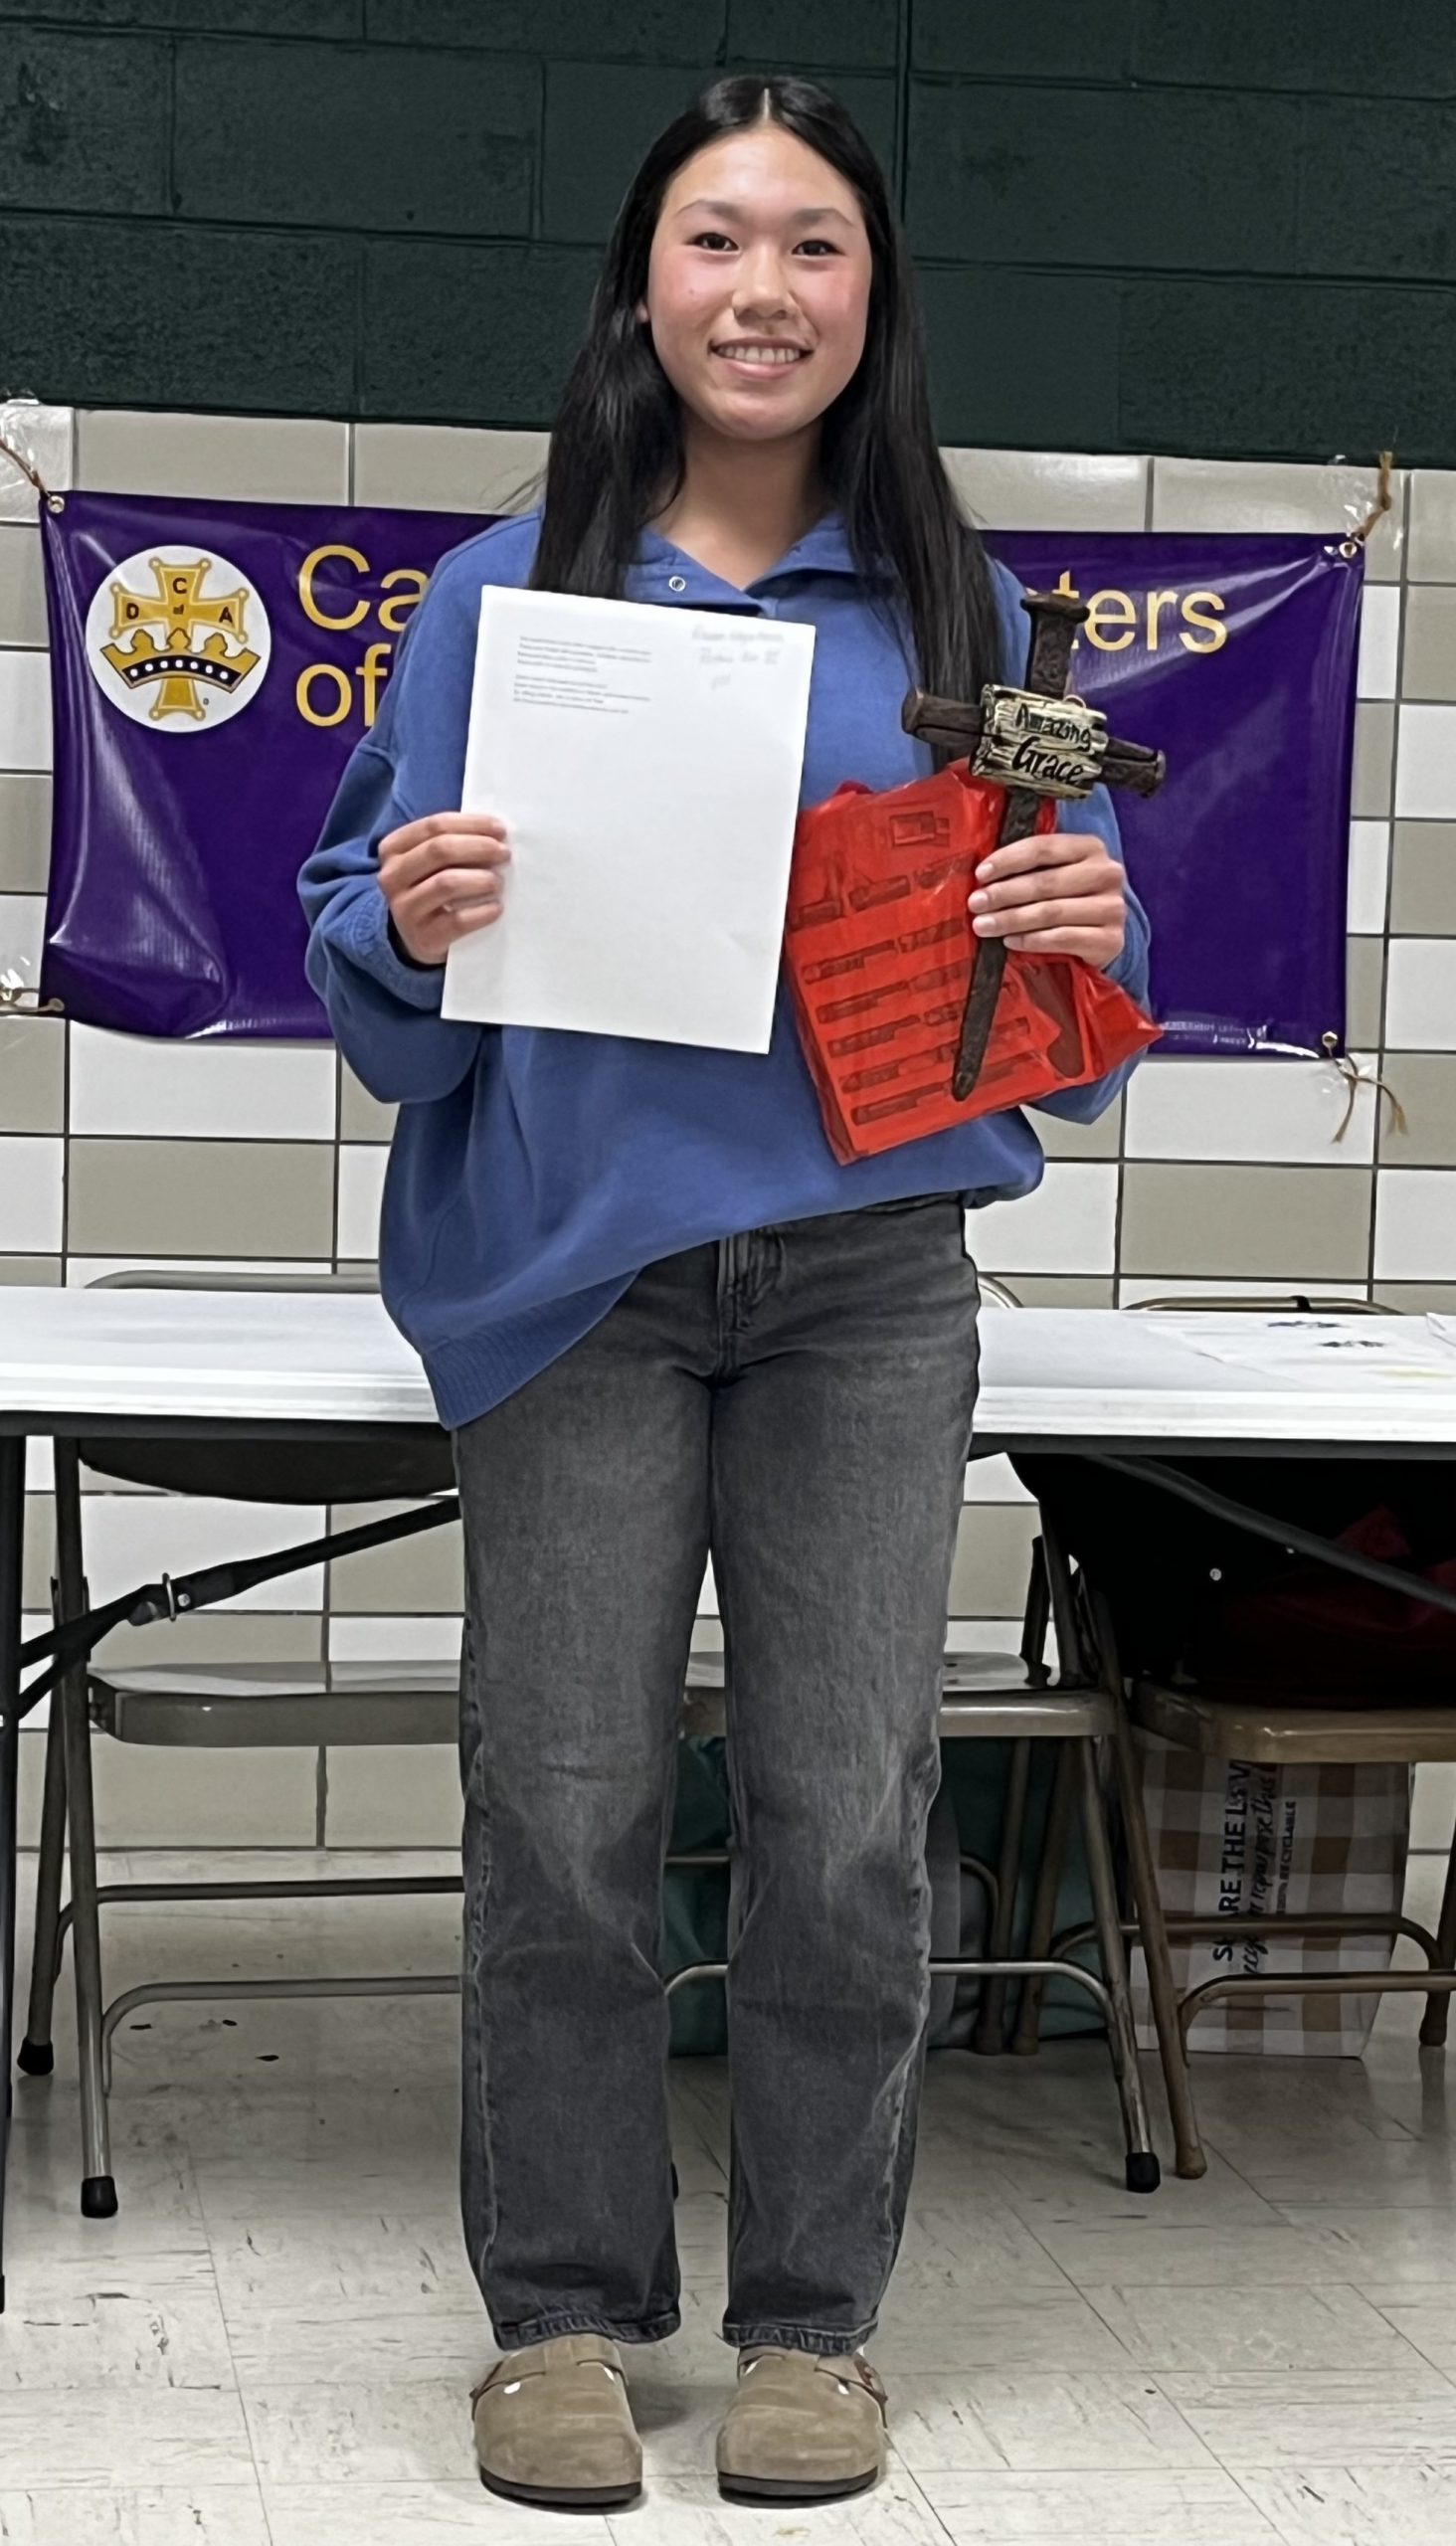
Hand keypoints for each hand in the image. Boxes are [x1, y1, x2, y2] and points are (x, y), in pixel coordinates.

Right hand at [378, 811, 510, 968]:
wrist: (415, 938)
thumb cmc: (431, 888)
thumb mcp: (430, 862)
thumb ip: (453, 841)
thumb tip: (495, 833)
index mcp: (392, 849)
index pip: (434, 826)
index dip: (471, 824)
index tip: (500, 829)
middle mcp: (392, 877)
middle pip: (440, 851)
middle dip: (479, 847)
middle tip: (504, 854)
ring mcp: (405, 909)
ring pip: (447, 883)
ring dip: (481, 879)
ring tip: (498, 882)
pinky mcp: (423, 937)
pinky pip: (458, 920)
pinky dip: (482, 912)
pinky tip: (496, 908)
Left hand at [968, 830, 1125, 970]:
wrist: (1104, 937)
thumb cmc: (1070, 900)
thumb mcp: (1056, 874)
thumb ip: (1030, 868)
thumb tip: (982, 875)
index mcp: (1090, 847)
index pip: (1043, 848)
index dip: (1008, 860)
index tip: (980, 874)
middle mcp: (1107, 873)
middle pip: (1045, 882)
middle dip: (1004, 893)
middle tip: (975, 904)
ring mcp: (1113, 907)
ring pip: (1051, 912)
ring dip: (1011, 919)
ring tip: (983, 926)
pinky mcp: (1111, 940)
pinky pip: (1062, 938)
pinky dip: (1031, 940)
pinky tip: (1010, 942)